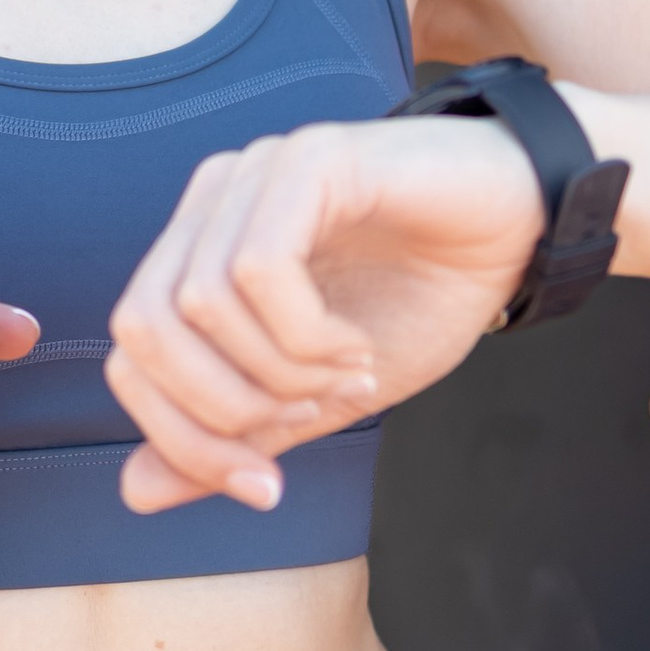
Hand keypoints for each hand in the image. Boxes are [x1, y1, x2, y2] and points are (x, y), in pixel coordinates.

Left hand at [106, 117, 542, 513]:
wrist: (520, 230)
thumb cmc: (420, 298)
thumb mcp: (318, 393)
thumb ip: (236, 434)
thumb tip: (133, 492)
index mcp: (199, 250)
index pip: (129, 357)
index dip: (182, 440)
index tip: (265, 486)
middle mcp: (211, 202)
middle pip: (143, 331)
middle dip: (223, 413)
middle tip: (313, 418)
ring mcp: (255, 172)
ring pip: (200, 303)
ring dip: (280, 372)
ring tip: (350, 377)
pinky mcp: (307, 158)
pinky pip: (260, 267)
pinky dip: (305, 334)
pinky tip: (356, 345)